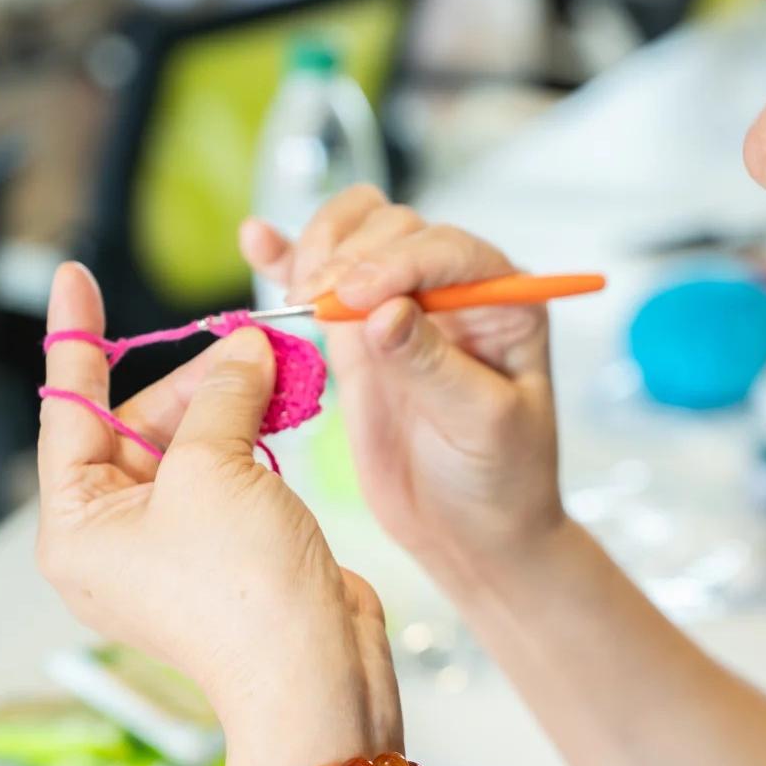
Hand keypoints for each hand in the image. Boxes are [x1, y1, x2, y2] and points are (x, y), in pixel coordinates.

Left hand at [36, 263, 401, 755]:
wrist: (314, 667)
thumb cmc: (244, 590)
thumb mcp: (213, 472)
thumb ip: (220, 396)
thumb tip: (242, 352)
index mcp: (80, 526)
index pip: (69, 409)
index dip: (75, 337)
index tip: (74, 279)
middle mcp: (119, 536)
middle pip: (140, 424)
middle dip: (192, 378)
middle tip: (244, 339)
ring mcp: (176, 543)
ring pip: (193, 444)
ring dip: (231, 402)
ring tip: (272, 364)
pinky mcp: (228, 544)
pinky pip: (230, 470)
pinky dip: (254, 434)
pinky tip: (283, 407)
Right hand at [240, 186, 565, 587]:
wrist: (472, 531)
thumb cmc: (503, 477)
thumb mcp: (483, 423)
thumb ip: (432, 365)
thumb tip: (384, 311)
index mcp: (504, 302)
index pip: (448, 253)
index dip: (398, 263)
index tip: (354, 295)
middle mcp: (454, 293)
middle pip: (395, 233)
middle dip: (351, 257)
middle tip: (317, 302)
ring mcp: (401, 310)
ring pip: (356, 241)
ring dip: (320, 249)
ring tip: (298, 292)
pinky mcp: (358, 339)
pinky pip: (322, 285)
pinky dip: (289, 258)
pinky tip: (260, 242)